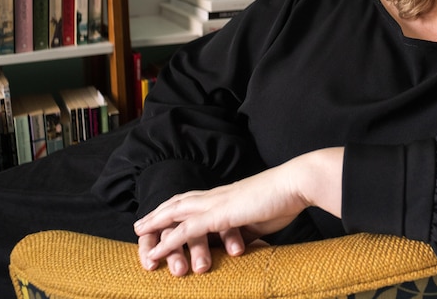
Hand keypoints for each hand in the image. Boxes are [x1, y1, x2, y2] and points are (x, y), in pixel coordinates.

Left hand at [134, 147, 343, 275]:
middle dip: (159, 212)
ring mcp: (217, 203)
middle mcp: (218, 195)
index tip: (165, 213)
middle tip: (141, 223)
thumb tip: (241, 240)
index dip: (178, 206)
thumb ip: (247, 228)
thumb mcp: (262, 217)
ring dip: (155, 223)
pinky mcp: (220, 215)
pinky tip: (155, 252)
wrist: (297, 183)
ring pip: (176, 212)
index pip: (196, 198)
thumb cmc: (287, 199)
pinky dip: (167, 241)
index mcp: (229, 194)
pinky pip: (186, 230)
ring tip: (138, 233)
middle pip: (179, 201)